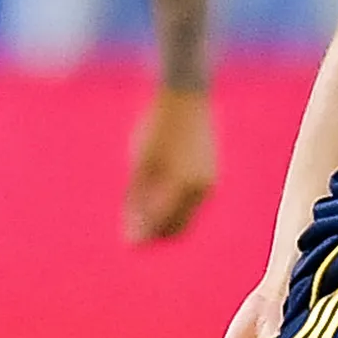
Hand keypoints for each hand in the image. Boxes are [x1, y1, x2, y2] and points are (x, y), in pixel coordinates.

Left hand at [124, 84, 216, 241]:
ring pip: (186, 216)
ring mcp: (209, 181)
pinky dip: (174, 206)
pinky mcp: (210, 174)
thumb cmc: (157, 128)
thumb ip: (136, 200)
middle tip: (133, 229)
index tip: (127, 240)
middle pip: (178, 228)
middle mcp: (201, 188)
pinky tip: (156, 193)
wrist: (186, 98)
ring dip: (164, 220)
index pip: (163, 226)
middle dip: (155, 234)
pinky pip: (191, 202)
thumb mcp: (141, 164)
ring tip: (141, 206)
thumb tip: (131, 234)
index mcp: (183, 185)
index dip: (144, 236)